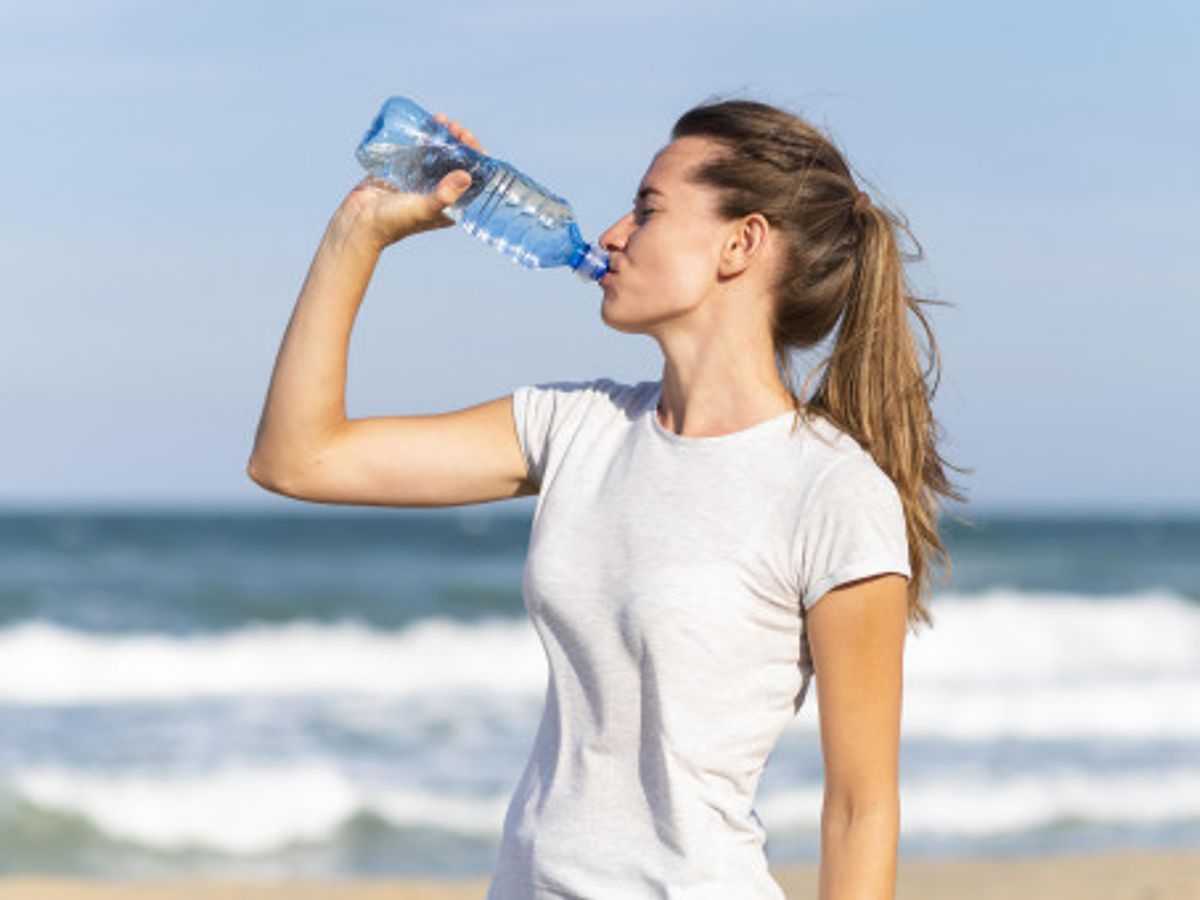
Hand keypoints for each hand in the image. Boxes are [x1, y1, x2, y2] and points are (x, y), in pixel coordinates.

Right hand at [333, 113, 486, 251]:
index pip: (474, 180)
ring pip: (441, 155)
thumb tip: (467, 176)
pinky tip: (429, 124)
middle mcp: (441, 193)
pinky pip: (421, 151)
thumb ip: (444, 195)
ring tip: (443, 121)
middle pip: (459, 163)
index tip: (469, 140)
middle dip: (461, 143)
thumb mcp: (422, 209)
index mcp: (451, 206)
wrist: (358, 221)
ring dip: (445, 137)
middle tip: (456, 128)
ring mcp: (423, 181)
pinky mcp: (406, 172)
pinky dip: (427, 137)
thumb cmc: (393, 222)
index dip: (477, 159)